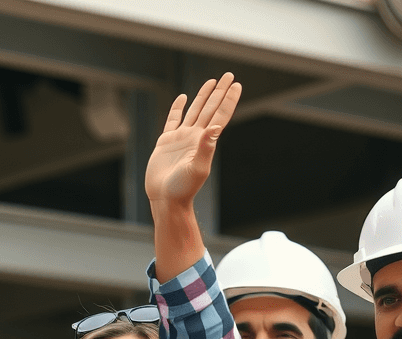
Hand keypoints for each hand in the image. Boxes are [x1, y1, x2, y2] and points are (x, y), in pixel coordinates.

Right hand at [144, 73, 240, 205]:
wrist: (165, 199)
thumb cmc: (183, 188)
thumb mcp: (197, 168)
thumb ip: (206, 147)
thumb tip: (216, 127)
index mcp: (205, 141)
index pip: (220, 115)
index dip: (228, 100)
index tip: (236, 85)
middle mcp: (195, 137)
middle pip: (210, 109)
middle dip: (220, 92)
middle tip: (229, 75)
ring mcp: (181, 138)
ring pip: (194, 111)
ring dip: (203, 96)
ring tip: (211, 82)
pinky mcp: (166, 142)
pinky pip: (173, 120)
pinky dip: (177, 108)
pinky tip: (183, 98)